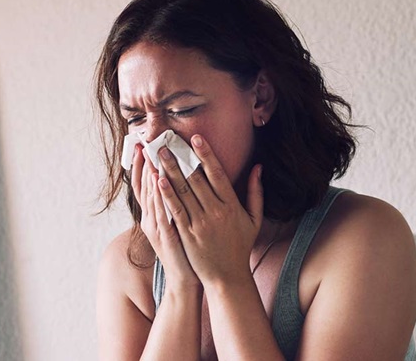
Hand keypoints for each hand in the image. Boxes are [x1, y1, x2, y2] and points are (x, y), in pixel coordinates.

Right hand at [133, 143, 200, 292]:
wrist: (186, 279)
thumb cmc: (187, 251)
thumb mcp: (178, 225)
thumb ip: (177, 204)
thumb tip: (180, 182)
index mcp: (154, 215)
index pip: (144, 185)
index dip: (141, 165)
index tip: (142, 145)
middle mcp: (150, 219)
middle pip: (144, 186)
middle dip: (144, 163)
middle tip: (144, 142)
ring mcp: (156, 228)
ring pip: (150, 196)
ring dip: (150, 174)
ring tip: (150, 154)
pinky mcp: (165, 236)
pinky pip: (160, 212)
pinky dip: (159, 196)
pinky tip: (160, 181)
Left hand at [155, 134, 264, 286]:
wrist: (227, 277)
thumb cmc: (239, 247)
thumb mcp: (254, 219)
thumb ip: (256, 192)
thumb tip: (258, 167)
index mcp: (232, 205)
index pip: (217, 173)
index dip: (206, 154)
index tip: (196, 138)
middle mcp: (216, 211)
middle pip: (196, 178)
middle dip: (180, 158)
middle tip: (166, 141)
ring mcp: (200, 223)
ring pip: (183, 191)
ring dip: (169, 171)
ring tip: (158, 155)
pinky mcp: (187, 234)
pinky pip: (175, 210)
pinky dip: (166, 194)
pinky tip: (158, 180)